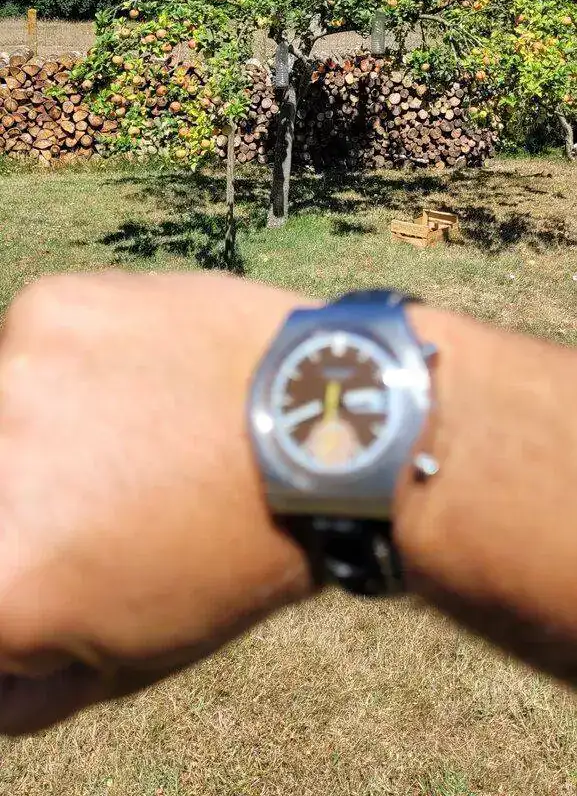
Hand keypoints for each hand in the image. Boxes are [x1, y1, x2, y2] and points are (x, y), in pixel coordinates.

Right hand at [0, 271, 311, 733]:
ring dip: (34, 426)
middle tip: (100, 489)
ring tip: (128, 430)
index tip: (64, 551)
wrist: (325, 424)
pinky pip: (28, 342)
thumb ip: (18, 690)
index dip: (24, 570)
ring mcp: (12, 380)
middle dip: (28, 500)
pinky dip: (67, 362)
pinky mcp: (48, 309)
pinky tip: (140, 377)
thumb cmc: (234, 552)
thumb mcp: (123, 661)